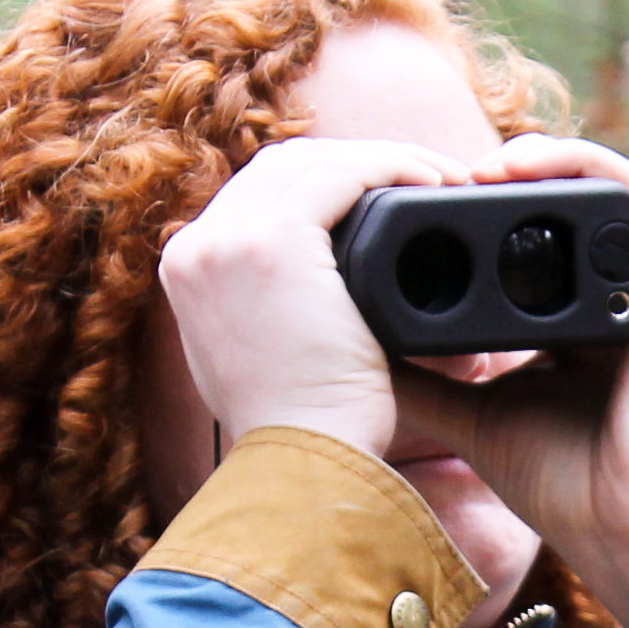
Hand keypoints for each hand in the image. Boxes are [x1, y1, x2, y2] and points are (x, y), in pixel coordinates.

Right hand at [157, 135, 473, 462]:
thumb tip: (311, 292)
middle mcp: (195, 246)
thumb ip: (266, 312)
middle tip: (423, 179)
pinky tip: (433, 180)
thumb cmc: (304, 433)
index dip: (326, 183)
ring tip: (440, 177)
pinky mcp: (272, 241)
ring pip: (315, 161)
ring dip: (383, 160)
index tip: (383, 199)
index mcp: (189, 269)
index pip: (259, 194)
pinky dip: (394, 166)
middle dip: (356, 163)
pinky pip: (343, 173)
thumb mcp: (263, 361)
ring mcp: (227, 240)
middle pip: (284, 167)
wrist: (299, 468)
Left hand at [386, 125, 628, 627]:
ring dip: (580, 162)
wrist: (622, 538)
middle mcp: (611, 301)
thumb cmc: (561, 484)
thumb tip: (350, 339)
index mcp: (568, 319)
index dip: (499, 199)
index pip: (540, 234)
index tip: (445, 187)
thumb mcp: (468, 415)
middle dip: (531, 169)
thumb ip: (421, 376)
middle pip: (582, 204)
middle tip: (475, 166)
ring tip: (525, 153)